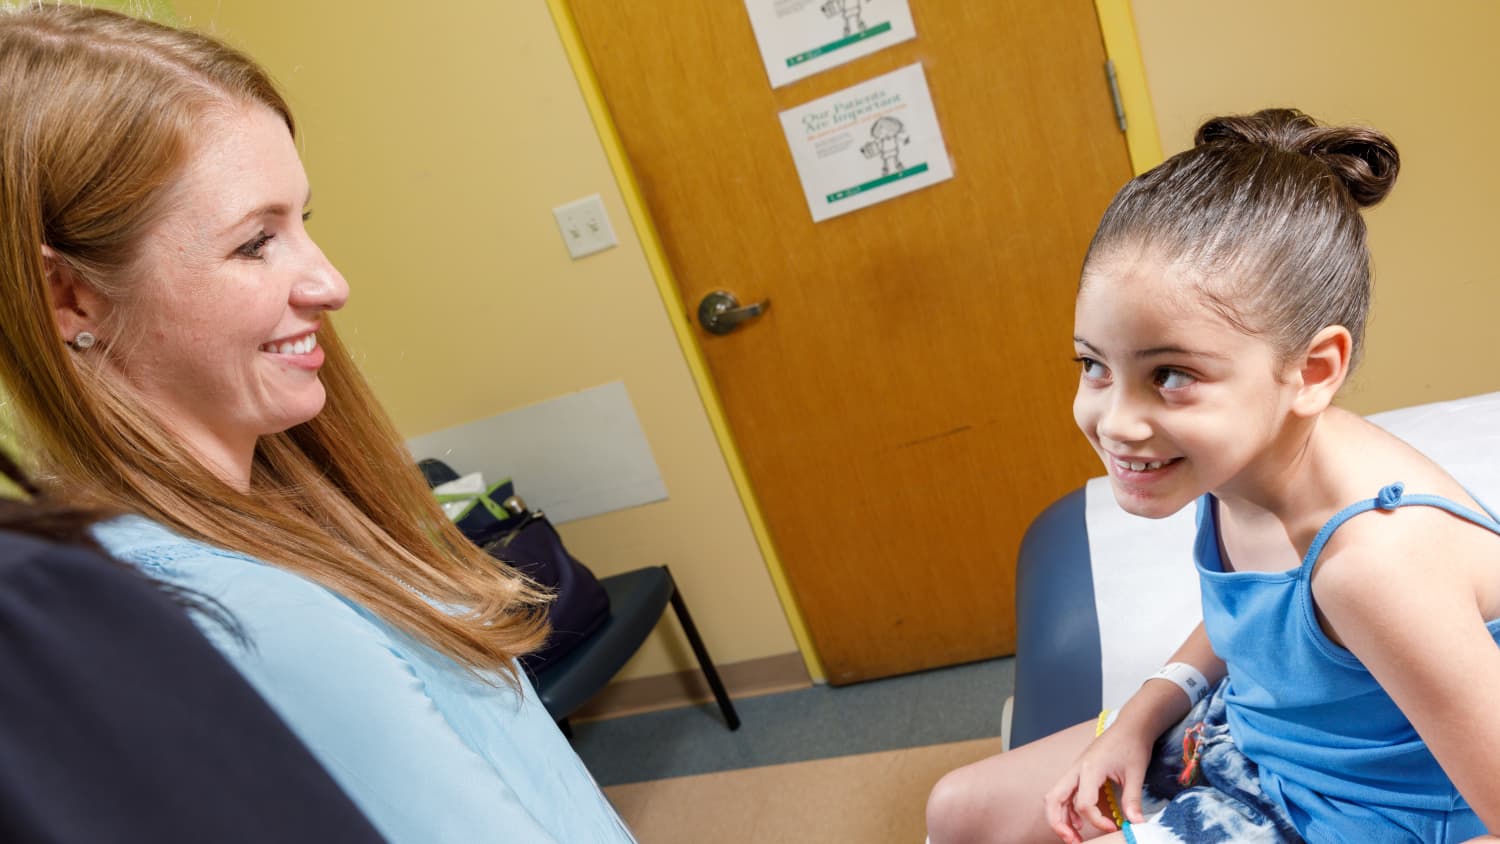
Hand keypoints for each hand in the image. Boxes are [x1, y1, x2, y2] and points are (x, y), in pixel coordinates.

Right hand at [1042, 719, 1151, 843]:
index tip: (1114, 827)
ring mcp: (1075, 770)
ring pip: (1055, 797)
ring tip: (1072, 837)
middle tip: (1072, 841)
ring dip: (1059, 818)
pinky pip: (1064, 793)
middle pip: (1054, 799)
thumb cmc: (1132, 745)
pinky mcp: (1078, 772)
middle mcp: (1076, 769)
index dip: (1097, 821)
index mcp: (1089, 768)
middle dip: (1058, 822)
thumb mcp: (1136, 773)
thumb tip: (1136, 824)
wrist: (1130, 726)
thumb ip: (1132, 800)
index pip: (1084, 803)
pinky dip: (1066, 809)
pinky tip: (1077, 823)